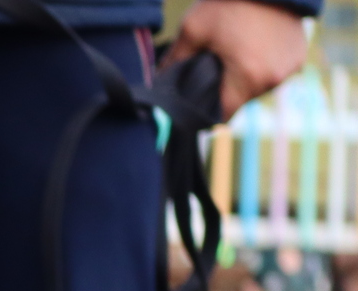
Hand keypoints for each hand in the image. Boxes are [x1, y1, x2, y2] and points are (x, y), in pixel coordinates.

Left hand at [169, 0, 310, 117]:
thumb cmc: (229, 2)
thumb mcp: (192, 30)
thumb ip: (173, 61)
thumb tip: (156, 83)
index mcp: (248, 78)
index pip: (222, 115)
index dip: (205, 111)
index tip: (195, 100)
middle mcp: (274, 79)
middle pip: (240, 101)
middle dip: (224, 90)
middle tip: (212, 69)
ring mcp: (291, 68)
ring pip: (258, 88)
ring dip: (244, 78)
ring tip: (233, 55)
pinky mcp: (300, 56)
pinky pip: (275, 72)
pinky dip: (262, 65)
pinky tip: (251, 48)